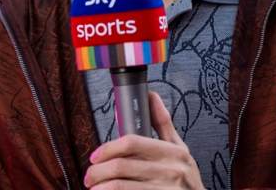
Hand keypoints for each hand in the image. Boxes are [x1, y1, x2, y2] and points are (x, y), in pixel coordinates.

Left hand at [84, 91, 203, 189]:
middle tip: (89, 175)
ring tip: (94, 188)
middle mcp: (171, 170)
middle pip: (121, 166)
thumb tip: (151, 95)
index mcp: (173, 152)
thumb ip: (163, 124)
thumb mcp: (179, 150)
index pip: (132, 142)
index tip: (95, 155)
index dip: (109, 147)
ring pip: (119, 186)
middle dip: (98, 171)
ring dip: (100, 187)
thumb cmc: (185, 178)